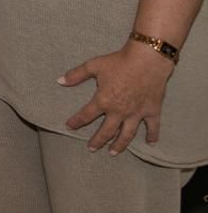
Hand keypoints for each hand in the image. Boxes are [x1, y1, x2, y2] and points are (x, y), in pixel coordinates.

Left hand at [59, 39, 174, 154]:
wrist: (147, 60)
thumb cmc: (119, 62)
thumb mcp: (94, 66)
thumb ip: (76, 75)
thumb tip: (59, 81)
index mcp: (103, 101)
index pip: (86, 115)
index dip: (76, 122)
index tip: (69, 126)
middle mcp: (119, 111)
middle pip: (106, 131)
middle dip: (98, 141)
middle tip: (91, 149)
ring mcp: (136, 113)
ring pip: (127, 134)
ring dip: (119, 144)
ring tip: (113, 152)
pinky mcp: (152, 111)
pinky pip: (152, 127)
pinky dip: (152, 135)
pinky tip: (151, 143)